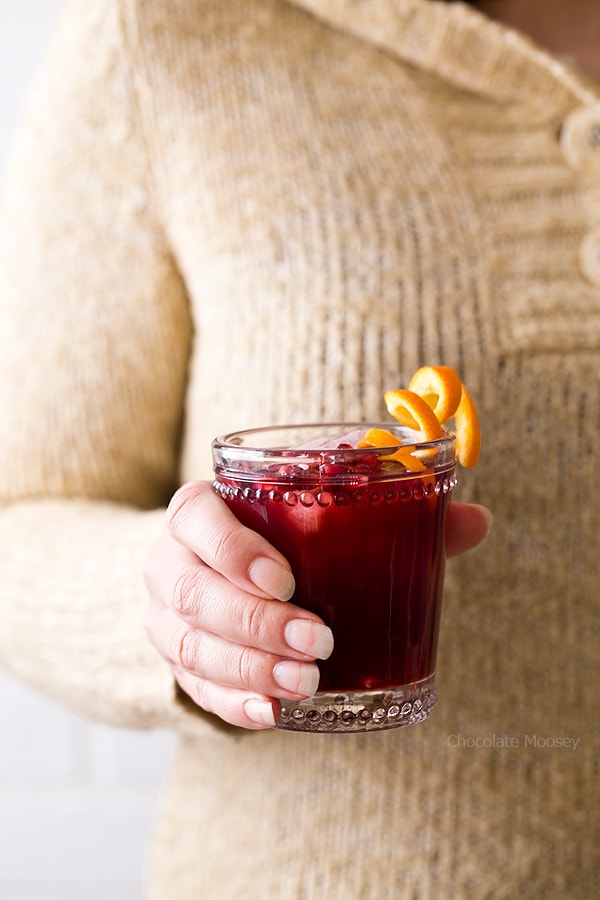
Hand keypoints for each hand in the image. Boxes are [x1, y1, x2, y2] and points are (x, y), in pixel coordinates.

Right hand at [144, 483, 491, 730]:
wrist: (215, 570)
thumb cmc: (279, 535)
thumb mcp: (320, 516)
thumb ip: (394, 515)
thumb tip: (476, 522)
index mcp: (200, 511)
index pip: (196, 518)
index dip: (233, 549)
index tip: (286, 579)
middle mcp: (170, 560)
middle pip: (192, 592)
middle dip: (256, 624)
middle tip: (318, 642)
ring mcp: (165, 616)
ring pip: (190, 646)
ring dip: (250, 670)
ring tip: (305, 684)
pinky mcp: (177, 661)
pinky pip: (193, 688)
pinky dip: (232, 703)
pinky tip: (271, 714)